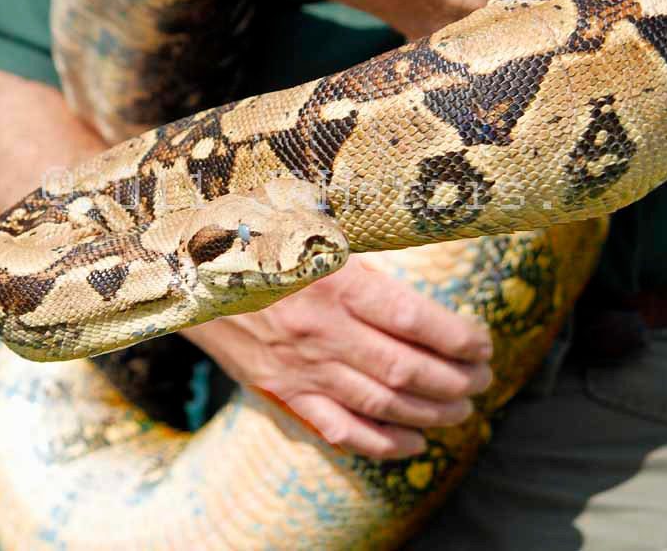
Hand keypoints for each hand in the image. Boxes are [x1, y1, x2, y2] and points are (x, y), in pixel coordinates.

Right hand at [180, 256, 492, 458]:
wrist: (182, 270)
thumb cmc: (252, 235)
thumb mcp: (306, 221)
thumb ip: (358, 241)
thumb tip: (419, 230)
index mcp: (331, 281)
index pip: (414, 320)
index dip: (458, 338)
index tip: (482, 341)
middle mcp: (319, 331)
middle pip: (406, 370)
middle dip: (457, 381)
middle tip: (483, 379)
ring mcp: (299, 367)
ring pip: (381, 405)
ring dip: (431, 413)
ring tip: (462, 408)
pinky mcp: (280, 390)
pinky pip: (339, 430)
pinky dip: (382, 444)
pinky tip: (414, 442)